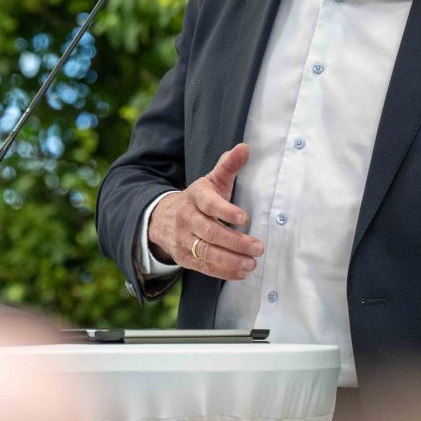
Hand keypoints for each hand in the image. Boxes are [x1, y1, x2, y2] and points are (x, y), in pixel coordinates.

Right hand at [148, 143, 264, 280]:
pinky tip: (241, 272)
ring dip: (231, 260)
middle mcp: (187, 219)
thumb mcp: (211, 180)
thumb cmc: (199, 199)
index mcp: (195, 197)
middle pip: (210, 233)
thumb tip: (245, 148)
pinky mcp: (185, 258)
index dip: (226, 211)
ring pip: (207, 253)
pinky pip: (204, 267)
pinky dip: (224, 271)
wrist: (163, 218)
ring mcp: (184, 240)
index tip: (245, 218)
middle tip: (258, 247)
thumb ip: (229, 166)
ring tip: (252, 263)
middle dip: (235, 242)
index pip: (209, 204)